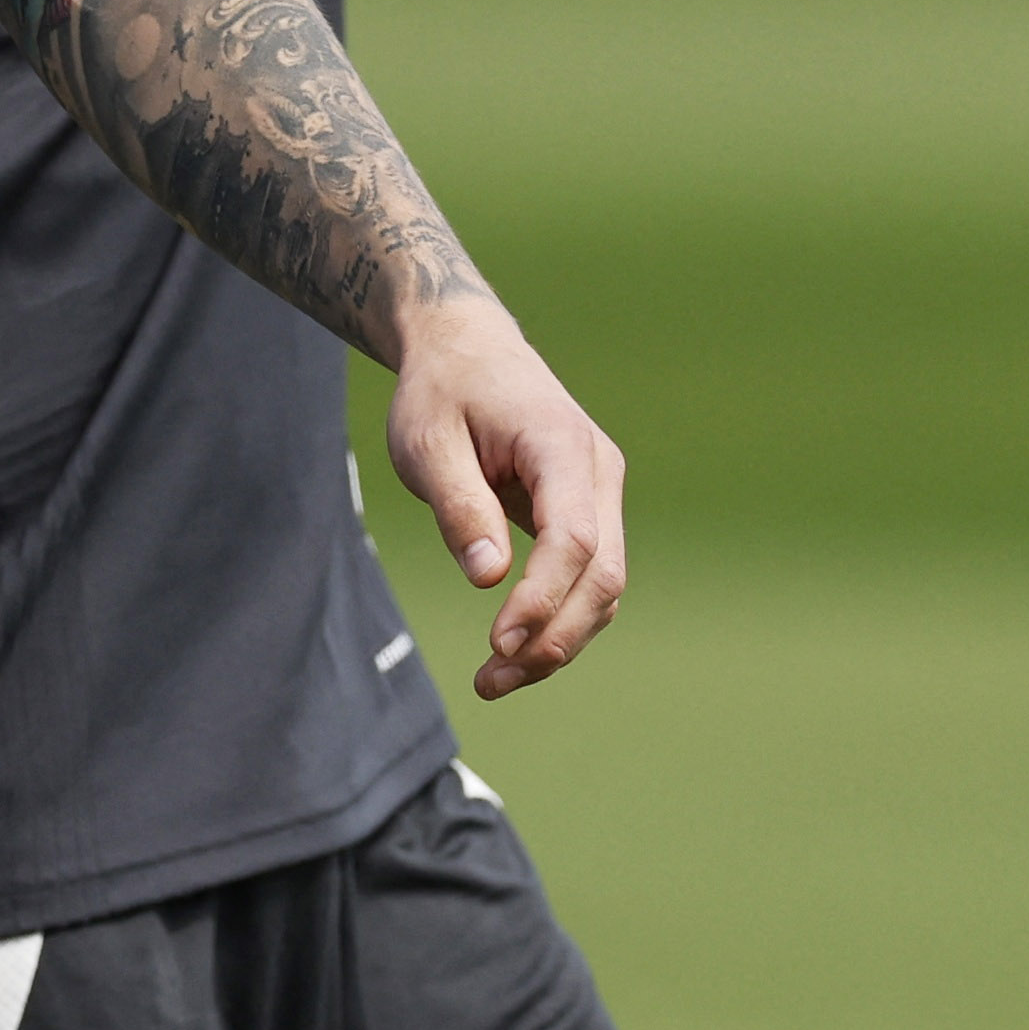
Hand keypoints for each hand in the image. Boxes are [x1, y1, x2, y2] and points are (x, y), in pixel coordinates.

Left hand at [380, 298, 624, 701]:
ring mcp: (599, 493)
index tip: (499, 643)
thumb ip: (459, 505)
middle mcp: (597, 472)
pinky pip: (586, 578)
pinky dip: (557, 619)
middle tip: (489, 680)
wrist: (465, 348)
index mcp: (563, 444)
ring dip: (557, 640)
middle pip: (602, 574)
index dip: (543, 597)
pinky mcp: (587, 513)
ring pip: (602, 587)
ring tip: (491, 680)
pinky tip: (513, 649)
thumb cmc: (442, 391)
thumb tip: (488, 578)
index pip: (574, 537)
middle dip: (553, 637)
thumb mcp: (426, 439)